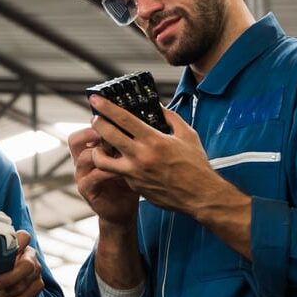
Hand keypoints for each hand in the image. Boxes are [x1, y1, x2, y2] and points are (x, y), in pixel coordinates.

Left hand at [0, 230, 43, 296]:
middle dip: (10, 277)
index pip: (24, 238)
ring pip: (27, 283)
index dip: (17, 243)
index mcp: (21, 243)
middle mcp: (31, 255)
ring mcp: (36, 270)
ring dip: (9, 293)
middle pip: (27, 266)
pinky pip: (30, 295)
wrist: (0, 278)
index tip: (1, 251)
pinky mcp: (38, 284)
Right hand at [68, 124, 138, 225]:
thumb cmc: (126, 181)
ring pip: (84, 157)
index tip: (110, 117)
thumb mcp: (125, 159)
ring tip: (120, 150)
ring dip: (103, 152)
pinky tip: (122, 170)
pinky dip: (108, 171)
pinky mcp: (86, 190)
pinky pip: (93, 176)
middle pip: (74, 140)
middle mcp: (82, 161)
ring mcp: (82, 176)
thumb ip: (124, 144)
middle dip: (91, 133)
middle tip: (108, 131)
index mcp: (89, 151)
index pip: (83, 131)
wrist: (123, 209)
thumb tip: (136, 124)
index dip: (94, 124)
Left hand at [88, 96, 216, 213]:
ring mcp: (134, 173)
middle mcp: (141, 157)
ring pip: (102, 160)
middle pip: (107, 135)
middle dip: (97, 123)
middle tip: (95, 118)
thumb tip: (158, 106)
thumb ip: (170, 118)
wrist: (200, 196)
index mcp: (154, 141)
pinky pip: (118, 173)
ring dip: (98, 150)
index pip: (123, 119)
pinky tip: (122, 160)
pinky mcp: (133, 186)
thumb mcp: (187, 135)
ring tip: (101, 144)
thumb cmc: (196, 166)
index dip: (106, 107)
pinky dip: (118, 164)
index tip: (96, 99)